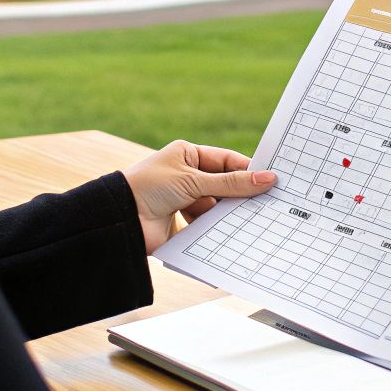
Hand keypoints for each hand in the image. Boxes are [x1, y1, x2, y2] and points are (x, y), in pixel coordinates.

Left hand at [123, 140, 276, 253]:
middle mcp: (188, 176)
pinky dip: (218, 229)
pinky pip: (208, 226)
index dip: (249, 170)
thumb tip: (267, 179)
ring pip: (218, 207)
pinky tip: (233, 234)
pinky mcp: (183, 224)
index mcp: (188, 156)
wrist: (119, 220)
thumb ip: (231, 183)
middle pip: (225, 186)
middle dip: (242, 195)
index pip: (227, 161)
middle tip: (268, 204)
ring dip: (230, 214)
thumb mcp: (193, 181)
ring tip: (252, 220)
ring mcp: (186, 201)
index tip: (272, 181)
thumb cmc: (148, 188)